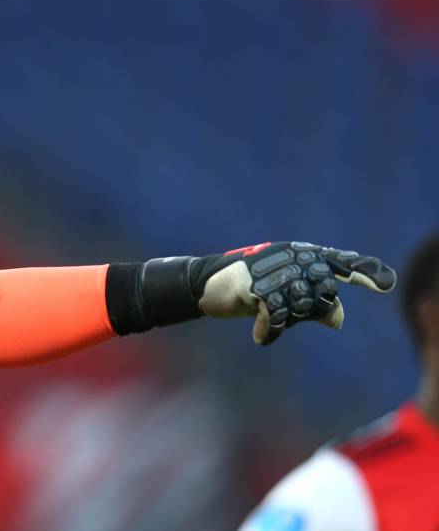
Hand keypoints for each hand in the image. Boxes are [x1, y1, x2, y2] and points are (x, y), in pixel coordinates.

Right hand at [193, 242, 395, 344]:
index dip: (364, 272)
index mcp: (302, 256)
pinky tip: (259, 336)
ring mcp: (272, 269)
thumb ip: (314, 308)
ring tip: (267, 324)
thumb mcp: (284, 300)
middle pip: (323, 292)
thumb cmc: (250, 292)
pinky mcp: (253, 284)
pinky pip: (276, 314)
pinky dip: (268, 330)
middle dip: (307, 312)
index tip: (385, 286)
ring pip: (301, 305)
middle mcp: (291, 257)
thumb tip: (337, 320)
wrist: (206, 287)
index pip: (340, 263)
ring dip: (285, 322)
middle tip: (282, 315)